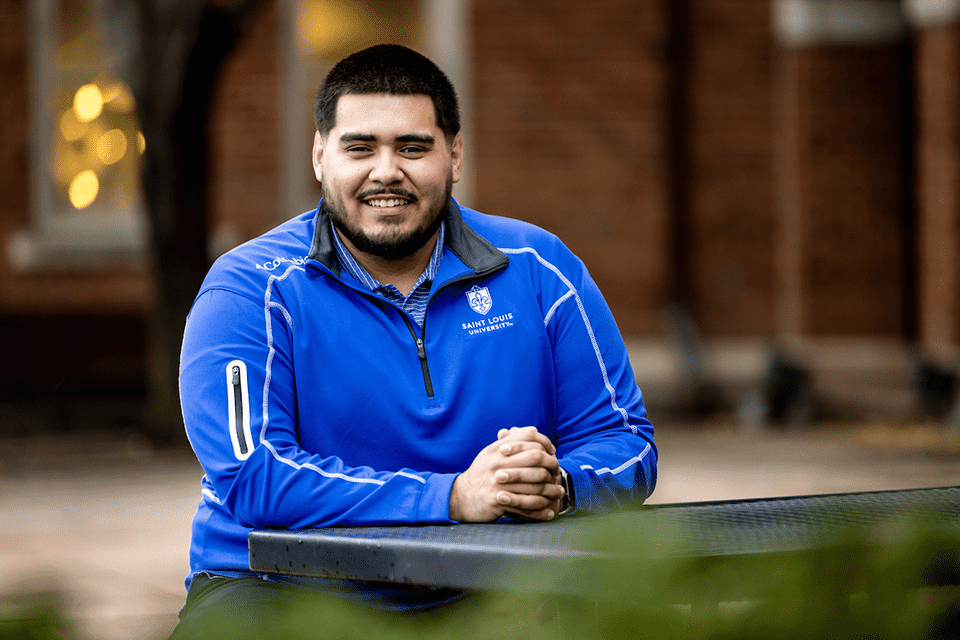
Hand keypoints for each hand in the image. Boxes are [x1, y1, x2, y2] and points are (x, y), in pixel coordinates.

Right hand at [449, 427, 563, 522]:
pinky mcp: (498, 499)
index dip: (544, 441)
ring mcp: (498, 481)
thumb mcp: (490, 454)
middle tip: (558, 471)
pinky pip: (526, 503)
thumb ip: (509, 442)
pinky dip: (541, 509)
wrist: (460, 497)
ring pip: (535, 481)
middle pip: (535, 456)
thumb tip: (531, 431)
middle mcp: (498, 461)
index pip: (528, 436)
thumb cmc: (480, 475)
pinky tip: (549, 511)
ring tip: (559, 492)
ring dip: (551, 488)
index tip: (552, 451)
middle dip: (551, 464)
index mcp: (497, 448)